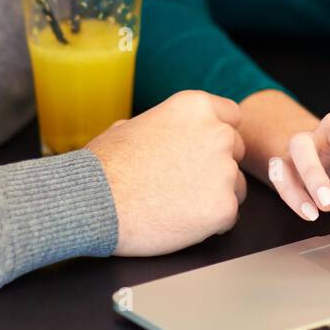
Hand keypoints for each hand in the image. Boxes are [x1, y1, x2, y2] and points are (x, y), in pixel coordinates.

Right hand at [86, 90, 246, 255]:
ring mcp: (224, 171)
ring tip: (177, 204)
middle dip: (216, 166)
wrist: (93, 203)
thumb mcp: (131, 126)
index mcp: (196, 107)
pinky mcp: (224, 207)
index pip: (232, 117)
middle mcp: (217, 133)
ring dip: (215, 194)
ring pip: (236, 185)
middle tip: (183, 182)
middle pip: (236, 151)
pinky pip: (229, 216)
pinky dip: (211, 222)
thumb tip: (162, 132)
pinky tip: (181, 220)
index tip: (201, 150)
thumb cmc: (104, 167)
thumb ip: (162, 125)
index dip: (216, 136)